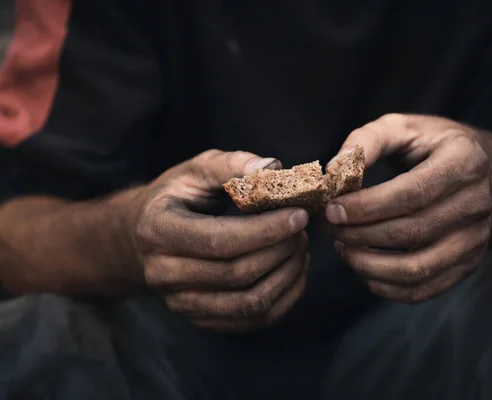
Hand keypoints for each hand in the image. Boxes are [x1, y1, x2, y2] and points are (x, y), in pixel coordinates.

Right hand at [127, 150, 309, 331]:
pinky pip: (253, 321)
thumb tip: (273, 167)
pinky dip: (284, 298)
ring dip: (287, 275)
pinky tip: (294, 270)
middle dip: (281, 250)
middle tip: (302, 228)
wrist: (143, 235)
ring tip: (300, 247)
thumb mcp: (196, 170)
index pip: (220, 240)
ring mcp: (181, 302)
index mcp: (158, 230)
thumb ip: (232, 165)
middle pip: (237, 274)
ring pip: (249, 303)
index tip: (298, 215)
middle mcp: (163, 273)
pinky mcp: (201, 319)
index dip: (265, 230)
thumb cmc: (177, 197)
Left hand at [325, 114, 491, 303]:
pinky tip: (363, 267)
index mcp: (464, 162)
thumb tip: (333, 168)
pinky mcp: (467, 265)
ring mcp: (475, 240)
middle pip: (411, 232)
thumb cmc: (433, 146)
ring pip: (416, 269)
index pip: (412, 194)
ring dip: (368, 265)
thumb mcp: (404, 127)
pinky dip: (386, 287)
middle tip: (329, 227)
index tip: (332, 209)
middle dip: (359, 234)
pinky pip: (424, 289)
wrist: (487, 173)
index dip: (367, 207)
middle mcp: (477, 204)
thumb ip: (368, 140)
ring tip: (342, 247)